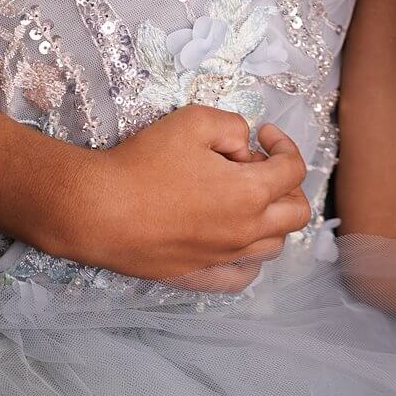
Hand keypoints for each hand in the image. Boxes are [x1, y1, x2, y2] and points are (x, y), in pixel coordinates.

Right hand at [41, 107, 311, 292]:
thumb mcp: (193, 120)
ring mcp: (223, 257)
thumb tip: (244, 145)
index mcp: (250, 192)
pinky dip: (249, 257)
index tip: (262, 136)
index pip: (294, 170)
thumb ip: (232, 126)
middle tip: (257, 167)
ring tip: (242, 197)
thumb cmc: (144, 162)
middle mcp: (245, 231)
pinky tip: (232, 236)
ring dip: (271, 217)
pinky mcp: (200, 274)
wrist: (99, 209)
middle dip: (286, 184)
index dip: (284, 145)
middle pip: (296, 213)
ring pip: (274, 244)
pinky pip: (243, 275)